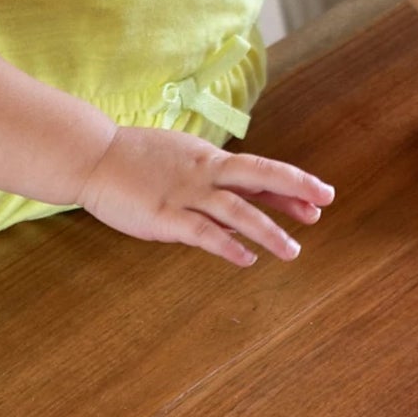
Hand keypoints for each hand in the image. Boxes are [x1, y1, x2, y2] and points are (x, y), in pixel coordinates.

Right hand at [77, 124, 334, 268]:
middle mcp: (206, 174)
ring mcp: (186, 194)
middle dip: (295, 189)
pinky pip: (201, 233)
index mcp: (212, 160)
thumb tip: (243, 208)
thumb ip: (213, 181)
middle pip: (260, 176)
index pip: (262, 172)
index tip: (323, 197)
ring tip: (293, 251)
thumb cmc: (138, 160)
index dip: (293, 185)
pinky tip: (246, 260)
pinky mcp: (164, 216)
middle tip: (325, 203)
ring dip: (268, 230)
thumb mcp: (183, 161)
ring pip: (237, 211)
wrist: (92, 156)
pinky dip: (226, 246)